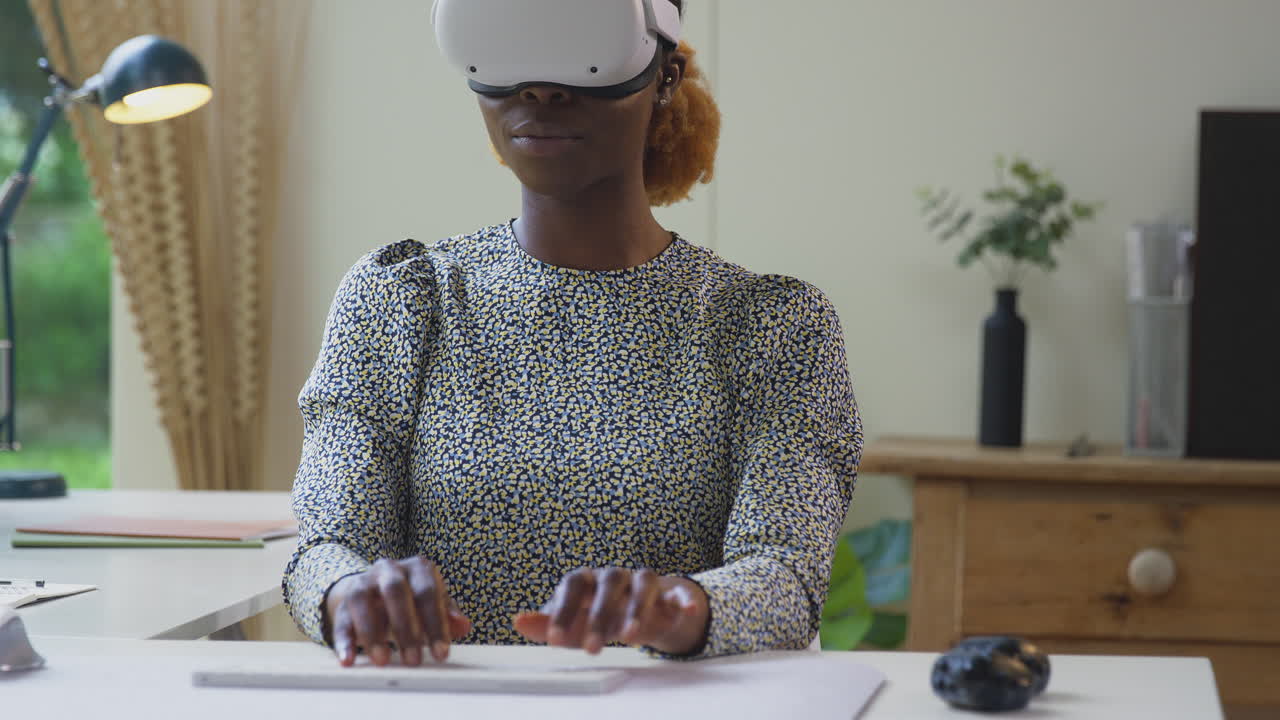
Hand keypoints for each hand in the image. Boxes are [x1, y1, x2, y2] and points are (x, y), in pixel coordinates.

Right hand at [323, 556, 471, 666]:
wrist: (374, 589)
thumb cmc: (412, 600)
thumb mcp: (433, 603)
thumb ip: (448, 614)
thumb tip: (463, 626)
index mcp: (417, 568)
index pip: (428, 593)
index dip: (436, 624)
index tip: (441, 653)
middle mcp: (389, 569)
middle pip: (395, 591)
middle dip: (405, 627)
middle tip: (413, 660)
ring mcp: (363, 582)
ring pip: (363, 601)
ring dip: (372, 633)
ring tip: (383, 661)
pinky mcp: (343, 602)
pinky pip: (341, 619)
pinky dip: (344, 641)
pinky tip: (348, 659)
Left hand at [512, 568, 708, 655]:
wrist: (641, 612)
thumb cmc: (599, 616)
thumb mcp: (574, 624)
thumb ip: (548, 625)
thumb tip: (518, 621)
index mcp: (588, 581)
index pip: (572, 586)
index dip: (563, 611)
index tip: (555, 641)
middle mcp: (615, 577)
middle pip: (608, 584)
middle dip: (599, 616)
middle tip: (593, 649)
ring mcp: (643, 582)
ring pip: (643, 583)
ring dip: (638, 607)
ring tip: (631, 636)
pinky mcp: (670, 593)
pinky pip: (678, 592)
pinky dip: (681, 600)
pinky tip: (684, 610)